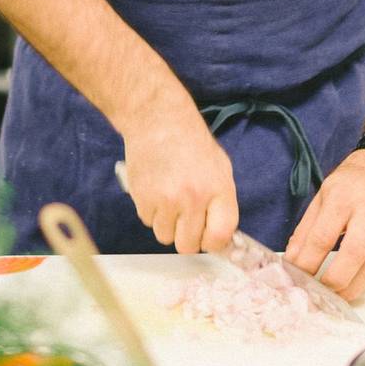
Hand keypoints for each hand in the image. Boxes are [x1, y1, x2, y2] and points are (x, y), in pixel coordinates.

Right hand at [122, 111, 237, 253]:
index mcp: (218, 190)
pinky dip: (152, 213)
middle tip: (186, 221)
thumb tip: (219, 236)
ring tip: (169, 202)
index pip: (220, 236)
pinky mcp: (142, 198)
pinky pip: (148, 222)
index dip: (213, 243)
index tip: (208, 238)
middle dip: (187, 238)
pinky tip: (156, 192)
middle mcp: (193, 198)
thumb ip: (221, 203)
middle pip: (188, 245)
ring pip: (165, 237)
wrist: (158, 120)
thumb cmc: (192, 143)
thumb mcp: (220, 168)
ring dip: (167, 225)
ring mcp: (166, 200)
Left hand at [284, 149, 364, 300]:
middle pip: (352, 254)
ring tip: (333, 298)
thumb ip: (306, 229)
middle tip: (318, 292)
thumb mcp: (323, 196)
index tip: (296, 277)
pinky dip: (364, 280)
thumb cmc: (353, 182)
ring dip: (351, 288)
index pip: (322, 237)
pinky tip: (351, 287)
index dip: (307, 262)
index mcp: (342, 198)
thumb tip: (292, 260)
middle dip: (333, 279)